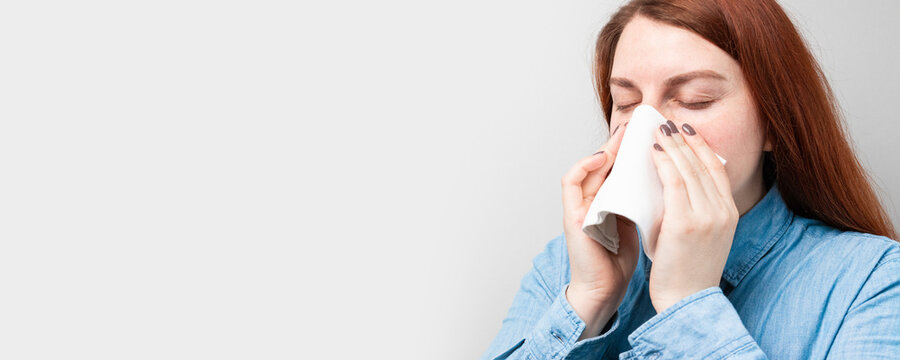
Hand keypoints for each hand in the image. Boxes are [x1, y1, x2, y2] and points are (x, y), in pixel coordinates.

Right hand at [561, 122, 639, 337]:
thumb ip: (645, 198)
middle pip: (605, 160)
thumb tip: (671, 175)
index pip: (620, 165)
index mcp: (609, 198)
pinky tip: (603, 157)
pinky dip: (585, 166)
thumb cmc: (620, 258)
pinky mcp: (572, 214)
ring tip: (623, 134)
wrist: (605, 288)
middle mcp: (591, 198)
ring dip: (604, 147)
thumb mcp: (639, 220)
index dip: (633, 147)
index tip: (655, 132)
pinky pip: (571, 181)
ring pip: (588, 165)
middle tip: (640, 123)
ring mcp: (579, 204)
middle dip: (621, 140)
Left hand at [648, 120, 738, 312]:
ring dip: (673, 145)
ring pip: (689, 169)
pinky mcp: (687, 223)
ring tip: (659, 129)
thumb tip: (684, 189)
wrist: (689, 302)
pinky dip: (664, 163)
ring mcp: (707, 216)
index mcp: (729, 213)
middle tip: (669, 122)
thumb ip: (699, 212)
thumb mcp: (705, 237)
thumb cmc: (690, 273)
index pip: (717, 169)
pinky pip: (675, 183)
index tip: (687, 132)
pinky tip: (654, 151)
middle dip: (685, 140)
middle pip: (703, 164)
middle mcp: (722, 211)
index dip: (702, 147)